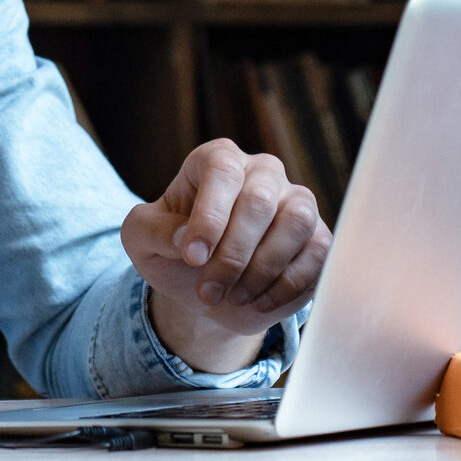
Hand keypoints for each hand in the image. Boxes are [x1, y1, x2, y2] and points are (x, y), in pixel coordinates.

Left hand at [120, 140, 329, 366]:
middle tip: (208, 291)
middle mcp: (261, 172)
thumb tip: (186, 238)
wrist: (208, 290)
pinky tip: (257, 300)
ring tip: (232, 296)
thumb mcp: (141, 238)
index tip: (192, 258)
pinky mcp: (318, 237)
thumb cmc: (173, 251)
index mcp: (217, 159)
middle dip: (232, 255)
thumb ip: (155, 230)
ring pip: (296, 223)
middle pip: (259, 200)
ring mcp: (295, 201)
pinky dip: (287, 284)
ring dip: (262, 269)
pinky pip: (318, 253)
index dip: (209, 216)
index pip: (222, 171)